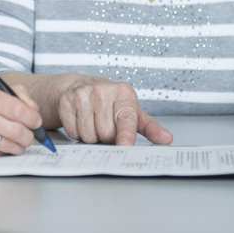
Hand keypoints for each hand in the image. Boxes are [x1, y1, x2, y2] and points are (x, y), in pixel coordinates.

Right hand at [0, 83, 42, 156]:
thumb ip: (12, 95)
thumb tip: (34, 111)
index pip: (17, 108)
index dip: (33, 117)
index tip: (36, 121)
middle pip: (16, 129)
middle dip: (28, 135)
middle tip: (29, 135)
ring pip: (8, 144)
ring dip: (18, 146)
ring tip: (18, 142)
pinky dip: (3, 153)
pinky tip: (2, 148)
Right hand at [56, 78, 171, 144]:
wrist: (82, 87)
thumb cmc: (111, 103)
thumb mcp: (133, 112)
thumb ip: (150, 127)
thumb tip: (166, 138)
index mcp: (124, 93)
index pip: (126, 120)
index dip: (125, 136)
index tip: (125, 146)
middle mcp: (103, 90)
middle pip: (106, 133)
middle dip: (106, 137)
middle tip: (106, 127)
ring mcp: (83, 93)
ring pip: (88, 134)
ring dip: (91, 136)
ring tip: (94, 123)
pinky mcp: (66, 100)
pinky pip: (73, 130)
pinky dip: (77, 132)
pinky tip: (81, 120)